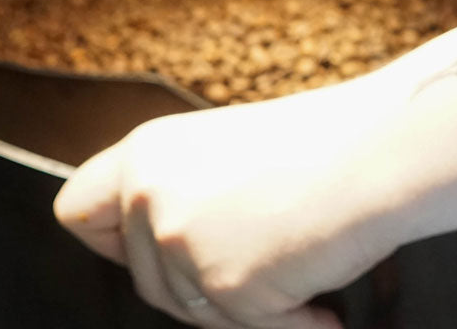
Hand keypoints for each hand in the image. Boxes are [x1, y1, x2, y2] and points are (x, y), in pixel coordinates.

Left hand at [54, 85, 398, 327]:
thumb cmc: (324, 146)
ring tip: (302, 278)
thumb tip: (165, 255)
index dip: (111, 241)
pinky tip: (323, 309)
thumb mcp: (225, 152)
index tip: (154, 253)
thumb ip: (180, 192)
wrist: (380, 149)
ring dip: (250, 310)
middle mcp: (149, 194)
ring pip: (196, 315)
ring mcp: (180, 241)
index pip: (76, 211)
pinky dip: (296, 326)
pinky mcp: (224, 285)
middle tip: (260, 269)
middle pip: (144, 283)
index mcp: (146, 152)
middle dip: (201, 291)